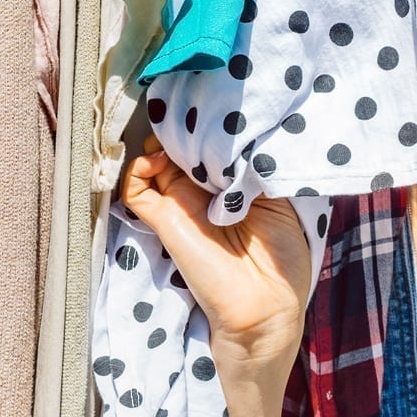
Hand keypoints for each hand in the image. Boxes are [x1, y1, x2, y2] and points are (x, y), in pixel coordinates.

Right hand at [121, 142, 310, 372]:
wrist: (266, 305)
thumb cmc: (281, 257)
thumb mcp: (278, 200)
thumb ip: (253, 168)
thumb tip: (235, 135)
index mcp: (230, 187)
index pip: (209, 148)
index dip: (207, 129)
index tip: (212, 111)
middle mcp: (202, 193)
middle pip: (180, 149)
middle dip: (183, 130)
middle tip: (193, 119)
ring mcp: (180, 205)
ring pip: (153, 162)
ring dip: (159, 144)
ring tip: (175, 140)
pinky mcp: (164, 220)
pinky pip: (135, 189)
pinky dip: (137, 169)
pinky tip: (157, 161)